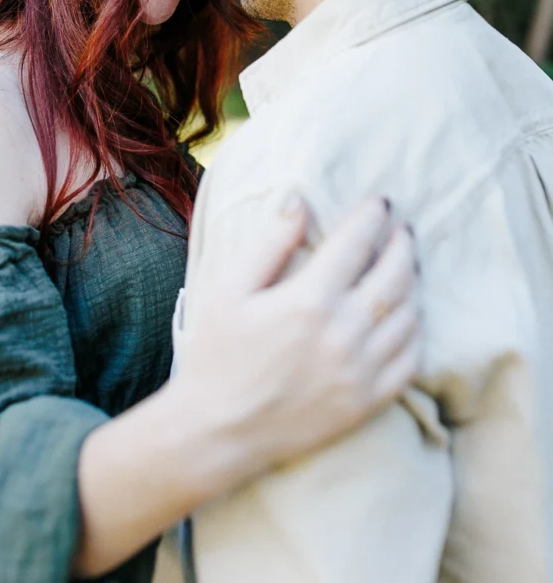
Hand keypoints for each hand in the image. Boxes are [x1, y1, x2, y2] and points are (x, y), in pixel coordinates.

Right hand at [175, 195, 420, 487]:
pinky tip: (407, 317)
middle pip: (395, 275)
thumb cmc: (218, 355)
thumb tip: (300, 201)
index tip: (381, 202)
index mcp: (309, 300)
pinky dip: (415, 332)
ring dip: (412, 284)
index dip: (373, 216)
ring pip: (408, 316)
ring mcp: (360, 371)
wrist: (217, 432)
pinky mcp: (366, 403)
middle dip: (402, 244)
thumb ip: (270, 243)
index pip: (357, 243)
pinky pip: (410, 361)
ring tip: (406, 267)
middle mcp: (344, 334)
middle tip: (402, 230)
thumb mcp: (230, 290)